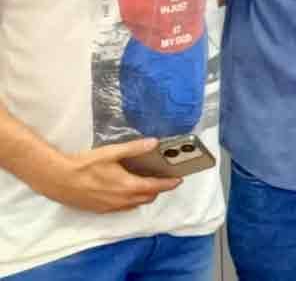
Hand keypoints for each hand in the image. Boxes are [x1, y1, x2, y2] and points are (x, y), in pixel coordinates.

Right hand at [33, 138, 181, 212]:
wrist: (58, 180)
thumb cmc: (84, 165)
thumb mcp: (111, 153)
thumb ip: (134, 148)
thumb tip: (154, 143)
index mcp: (127, 186)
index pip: (155, 187)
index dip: (169, 184)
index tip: (178, 180)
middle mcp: (122, 200)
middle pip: (147, 197)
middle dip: (158, 189)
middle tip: (163, 179)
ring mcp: (111, 207)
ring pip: (135, 204)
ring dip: (144, 195)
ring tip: (146, 183)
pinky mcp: (101, 210)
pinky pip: (123, 207)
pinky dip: (131, 200)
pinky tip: (126, 190)